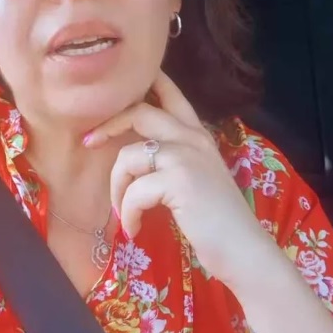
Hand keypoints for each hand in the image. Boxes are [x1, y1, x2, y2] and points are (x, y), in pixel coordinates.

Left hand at [84, 70, 277, 291]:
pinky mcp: (178, 181)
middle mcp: (193, 138)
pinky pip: (133, 191)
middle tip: (89, 143)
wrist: (244, 251)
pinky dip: (127, 214)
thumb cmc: (217, 221)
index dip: (145, 82)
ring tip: (124, 212)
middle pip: (140, 112)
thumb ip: (174, 159)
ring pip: (128, 156)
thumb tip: (135, 154)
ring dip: (117, 188)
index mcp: (198, 135)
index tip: (116, 91)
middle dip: (108, 125)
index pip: (171, 93)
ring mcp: (186, 157)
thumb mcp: (197, 178)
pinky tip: (135, 228)